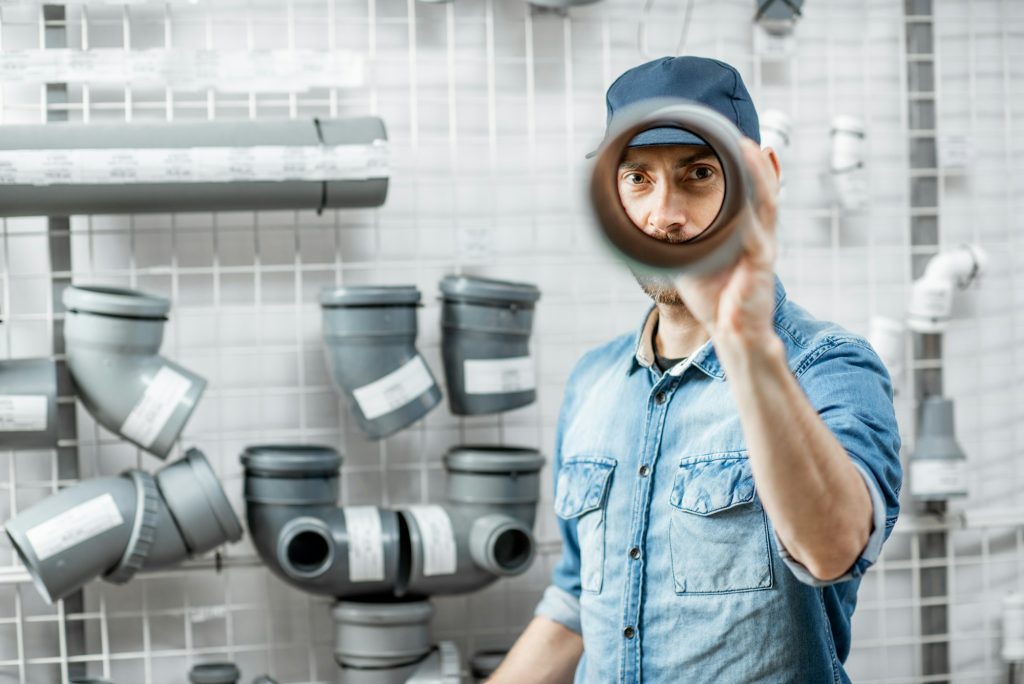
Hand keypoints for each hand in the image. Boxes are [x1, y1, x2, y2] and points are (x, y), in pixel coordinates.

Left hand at [672, 139, 780, 351]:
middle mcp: (761, 238)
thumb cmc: (716, 301)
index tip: (742, 144)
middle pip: (765, 192)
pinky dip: (753, 213)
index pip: (754, 196)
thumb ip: (681, 243)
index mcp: (748, 236)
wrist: (733, 335)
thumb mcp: (693, 263)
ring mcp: (764, 250)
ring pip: (767, 205)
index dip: (752, 171)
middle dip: (758, 163)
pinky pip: (758, 234)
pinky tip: (749, 194)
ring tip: (753, 150)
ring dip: (760, 176)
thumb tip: (657, 226)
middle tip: (745, 137)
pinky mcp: (760, 267)